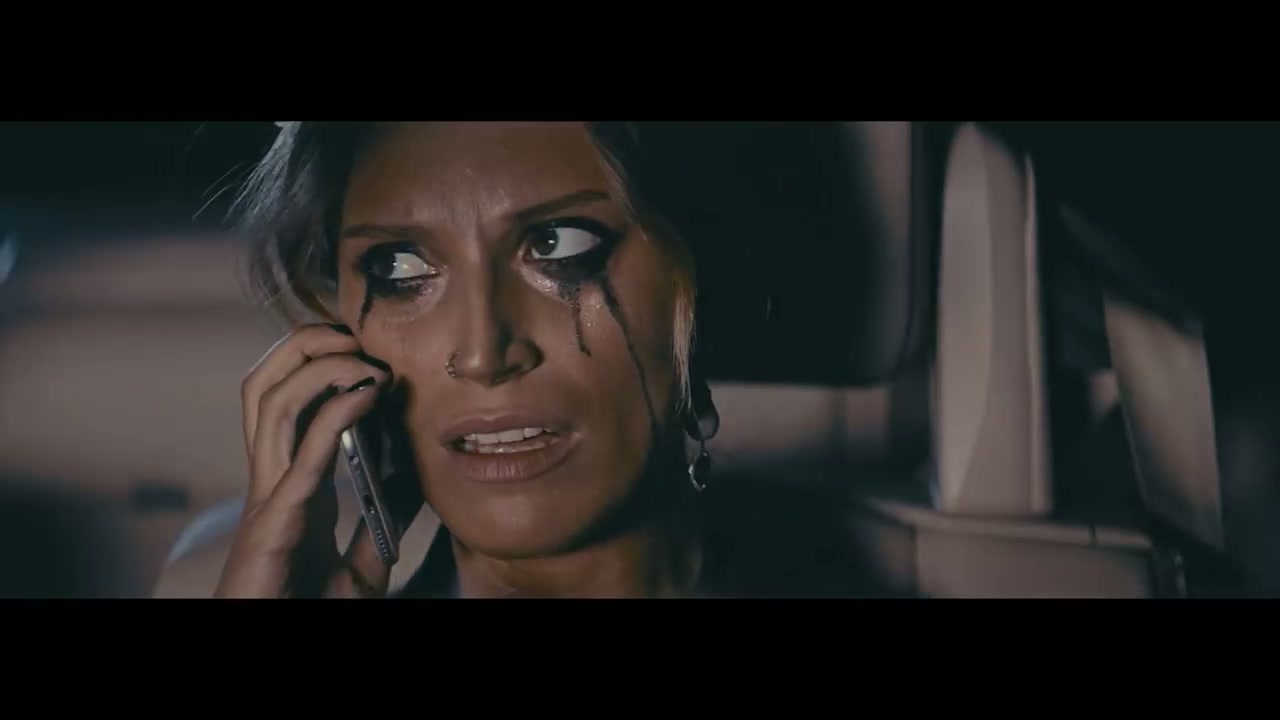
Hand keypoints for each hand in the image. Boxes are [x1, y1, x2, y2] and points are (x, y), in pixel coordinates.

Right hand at [215, 323, 396, 598]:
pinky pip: (303, 455)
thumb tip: (416, 478)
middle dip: (302, 346)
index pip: (290, 403)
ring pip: (269, 405)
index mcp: (291, 486)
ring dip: (316, 367)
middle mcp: (272, 483)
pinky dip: (335, 415)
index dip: (319, 363)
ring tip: (362, 354)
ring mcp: (268, 500)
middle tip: (353, 331)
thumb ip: (382, 519)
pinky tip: (368, 393)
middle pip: (264, 388)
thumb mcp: (362, 561)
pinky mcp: (274, 526)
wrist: (275, 642)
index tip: (370, 347)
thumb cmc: (309, 611)